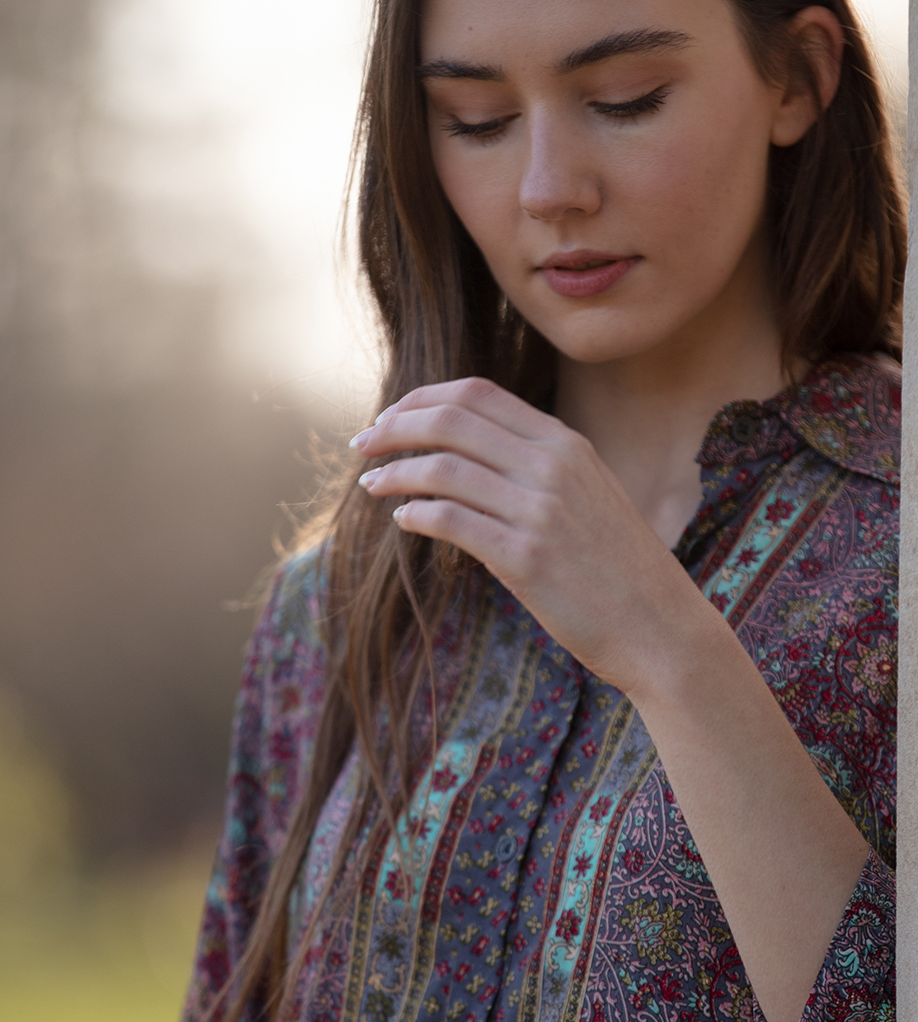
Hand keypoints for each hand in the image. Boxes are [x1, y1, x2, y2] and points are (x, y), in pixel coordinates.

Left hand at [351, 376, 707, 694]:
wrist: (661, 627)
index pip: (477, 394)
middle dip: (394, 428)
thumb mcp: (588, 495)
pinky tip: (401, 521)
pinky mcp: (526, 558)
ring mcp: (540, 511)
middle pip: (451, 421)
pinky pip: (451, 521)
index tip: (389, 417)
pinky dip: (416, 515)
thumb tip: (467, 457)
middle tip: (361, 445)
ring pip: (443, 469)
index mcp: (565, 444)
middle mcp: (552, 466)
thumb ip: (537, 467)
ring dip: (395, 472)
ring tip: (371, 484)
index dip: (421, 399)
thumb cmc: (617, 568)